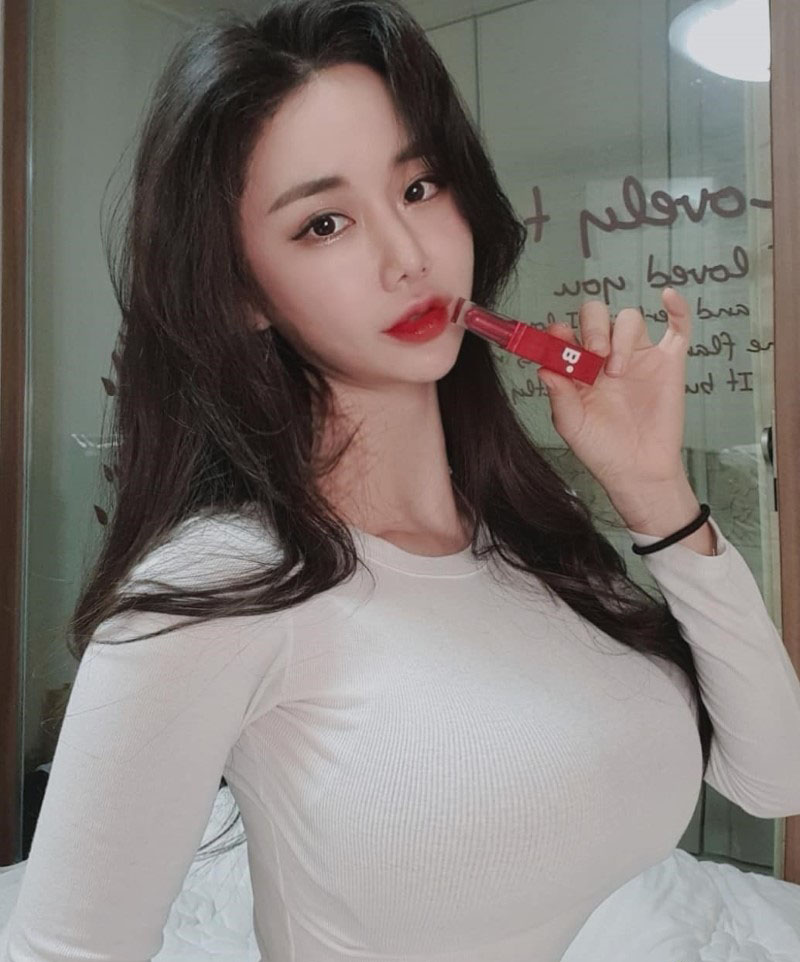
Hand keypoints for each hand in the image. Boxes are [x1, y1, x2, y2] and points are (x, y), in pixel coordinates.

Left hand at [537, 288, 691, 499]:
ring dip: (621, 337)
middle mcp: (606, 356)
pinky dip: (676, 308)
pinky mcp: (668, 363)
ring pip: (630, 319)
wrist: (637, 470)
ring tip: (616, 372)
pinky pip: (678, 327)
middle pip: (598, 317)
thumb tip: (544, 368)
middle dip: (594, 328)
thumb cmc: (602, 449)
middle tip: (595, 354)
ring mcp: (637, 357)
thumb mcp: (571, 425)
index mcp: (578, 367)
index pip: (568, 333)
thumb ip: (559, 396)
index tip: (560, 337)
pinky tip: (667, 297)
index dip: (562, 331)